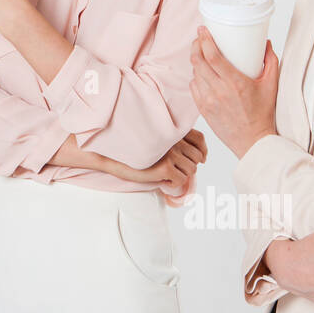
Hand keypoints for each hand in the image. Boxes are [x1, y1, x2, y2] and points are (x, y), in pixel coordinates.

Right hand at [50, 130, 206, 207]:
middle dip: (190, 165)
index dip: (203, 151)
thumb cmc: (128, 146)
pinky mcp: (165, 166)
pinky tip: (161, 179)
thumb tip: (188, 154)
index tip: (201, 159)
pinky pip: (180, 180)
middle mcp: (173, 139)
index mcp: (171, 129)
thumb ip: (168, 140)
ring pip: (191, 170)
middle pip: (197, 157)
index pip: (199, 138)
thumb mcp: (151, 138)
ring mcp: (170, 152)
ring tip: (166, 175)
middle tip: (177, 170)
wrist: (110, 153)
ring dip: (181, 175)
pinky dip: (173, 183)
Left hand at [189, 25, 279, 157]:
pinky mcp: (203, 109)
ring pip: (194, 73)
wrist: (253, 142)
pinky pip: (193, 87)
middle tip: (200, 38)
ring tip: (201, 53)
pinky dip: (196, 77)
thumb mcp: (272, 85)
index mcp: (235, 83)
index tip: (203, 30)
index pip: (212, 56)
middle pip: (198, 61)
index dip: (204, 40)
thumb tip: (266, 43)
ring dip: (195, 60)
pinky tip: (201, 73)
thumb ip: (271, 61)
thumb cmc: (263, 114)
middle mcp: (218, 91)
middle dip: (196, 45)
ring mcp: (208, 101)